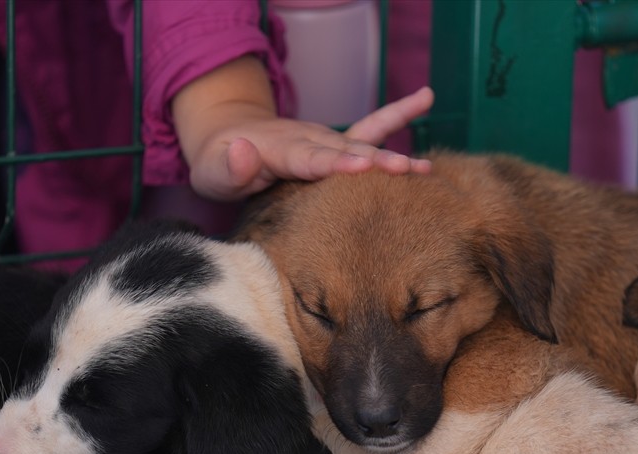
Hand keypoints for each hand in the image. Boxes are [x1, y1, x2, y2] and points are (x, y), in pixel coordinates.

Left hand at [173, 56, 432, 201]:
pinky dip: (397, 114)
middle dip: (375, 160)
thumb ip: (228, 167)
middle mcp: (308, 139)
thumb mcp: (211, 171)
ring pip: (363, 144)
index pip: (310, 159)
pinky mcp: (334, 143)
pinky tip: (427, 98)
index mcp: (279, 150)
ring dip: (393, 155)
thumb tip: (242, 151)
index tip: (361, 165)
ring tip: (425, 167)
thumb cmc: (217, 163)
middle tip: (405, 170)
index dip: (336, 163)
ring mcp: (324, 138)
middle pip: (345, 151)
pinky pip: (369, 128)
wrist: (224, 136)